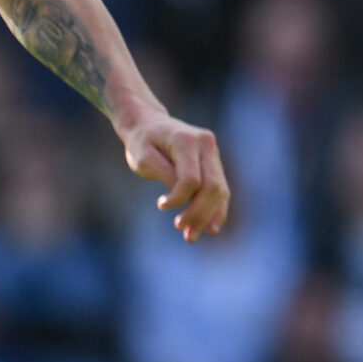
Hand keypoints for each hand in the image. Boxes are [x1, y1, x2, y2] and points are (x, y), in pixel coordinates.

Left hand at [120, 108, 229, 242]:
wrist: (148, 123)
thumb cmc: (141, 142)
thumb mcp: (143, 158)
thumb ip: (164, 174)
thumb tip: (183, 196)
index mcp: (186, 140)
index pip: (191, 179)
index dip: (178, 199)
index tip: (161, 205)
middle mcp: (205, 143)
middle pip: (211, 187)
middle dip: (198, 214)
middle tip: (182, 233)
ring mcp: (212, 151)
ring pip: (219, 190)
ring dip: (208, 217)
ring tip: (191, 237)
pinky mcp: (214, 161)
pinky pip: (221, 188)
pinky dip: (216, 209)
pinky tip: (210, 227)